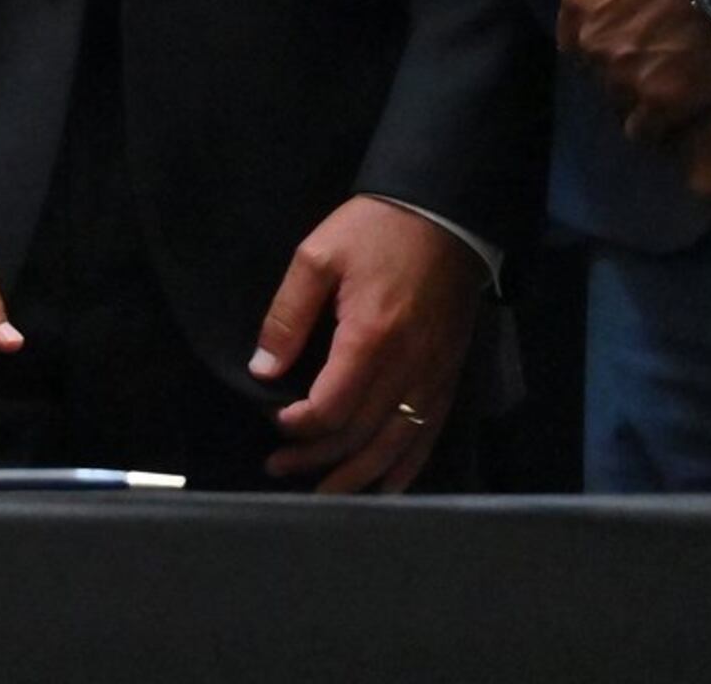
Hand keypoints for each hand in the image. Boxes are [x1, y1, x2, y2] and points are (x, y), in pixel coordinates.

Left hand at [251, 197, 484, 492]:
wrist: (445, 216)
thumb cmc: (374, 231)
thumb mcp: (316, 257)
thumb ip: (288, 316)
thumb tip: (262, 369)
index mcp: (370, 337)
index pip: (332, 407)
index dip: (299, 426)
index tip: (273, 423)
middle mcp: (407, 366)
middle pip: (360, 434)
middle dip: (317, 458)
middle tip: (278, 467)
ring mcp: (433, 376)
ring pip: (395, 445)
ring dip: (357, 475)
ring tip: (322, 493)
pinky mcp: (448, 377)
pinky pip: (428, 435)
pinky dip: (405, 467)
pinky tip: (383, 487)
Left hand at [542, 0, 710, 140]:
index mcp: (578, 4)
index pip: (574, 40)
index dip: (603, 40)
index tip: (632, 35)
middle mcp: (593, 43)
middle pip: (598, 72)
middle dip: (623, 67)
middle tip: (660, 59)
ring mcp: (625, 74)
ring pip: (620, 101)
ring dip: (640, 96)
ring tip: (673, 84)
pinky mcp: (663, 101)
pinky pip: (645, 130)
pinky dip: (657, 127)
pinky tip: (677, 113)